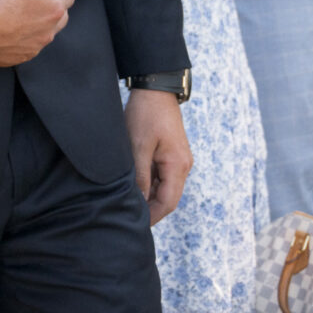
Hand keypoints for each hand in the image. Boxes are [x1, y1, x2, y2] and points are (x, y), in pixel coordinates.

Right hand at [0, 0, 74, 67]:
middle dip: (58, 5)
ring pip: (45, 34)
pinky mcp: (16, 57)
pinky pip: (28, 47)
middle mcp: (48, 31)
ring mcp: (32, 47)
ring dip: (43, 24)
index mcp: (53, 8)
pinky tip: (16, 31)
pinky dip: (26, 38)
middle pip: (61, 17)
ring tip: (33, 14)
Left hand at [127, 89, 190, 222]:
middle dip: (151, 210)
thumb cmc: (145, 115)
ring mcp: (179, 160)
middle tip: (129, 217)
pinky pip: (163, 176)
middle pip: (169, 198)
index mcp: (177, 166)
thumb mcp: (137, 146)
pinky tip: (135, 186)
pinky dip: (150, 184)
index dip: (153, 216)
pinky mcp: (172, 154)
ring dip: (150, 197)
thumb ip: (139, 175)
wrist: (155, 89)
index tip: (136, 224)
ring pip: (165, 188)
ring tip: (129, 204)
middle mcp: (183, 166)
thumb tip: (139, 200)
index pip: (168, 202)